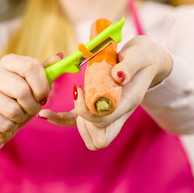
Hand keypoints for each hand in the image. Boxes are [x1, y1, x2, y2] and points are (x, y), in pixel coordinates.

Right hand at [0, 53, 62, 150]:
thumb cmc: (17, 101)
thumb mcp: (33, 86)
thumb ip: (46, 72)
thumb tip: (59, 57)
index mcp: (8, 61)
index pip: (30, 67)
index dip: (42, 85)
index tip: (43, 96)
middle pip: (22, 90)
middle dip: (32, 105)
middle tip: (31, 109)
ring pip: (13, 110)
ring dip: (21, 117)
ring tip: (17, 115)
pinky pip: (4, 123)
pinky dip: (11, 127)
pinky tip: (6, 122)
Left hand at [39, 36, 172, 149]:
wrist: (146, 60)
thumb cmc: (143, 55)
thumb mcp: (139, 54)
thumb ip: (129, 65)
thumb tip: (117, 76)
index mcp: (128, 102)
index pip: (105, 120)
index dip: (87, 110)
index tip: (79, 88)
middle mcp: (119, 114)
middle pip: (99, 138)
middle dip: (83, 121)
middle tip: (78, 96)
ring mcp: (109, 115)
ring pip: (91, 138)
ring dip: (77, 122)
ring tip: (76, 97)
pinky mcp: (96, 109)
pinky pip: (78, 123)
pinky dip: (62, 120)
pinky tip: (47, 114)